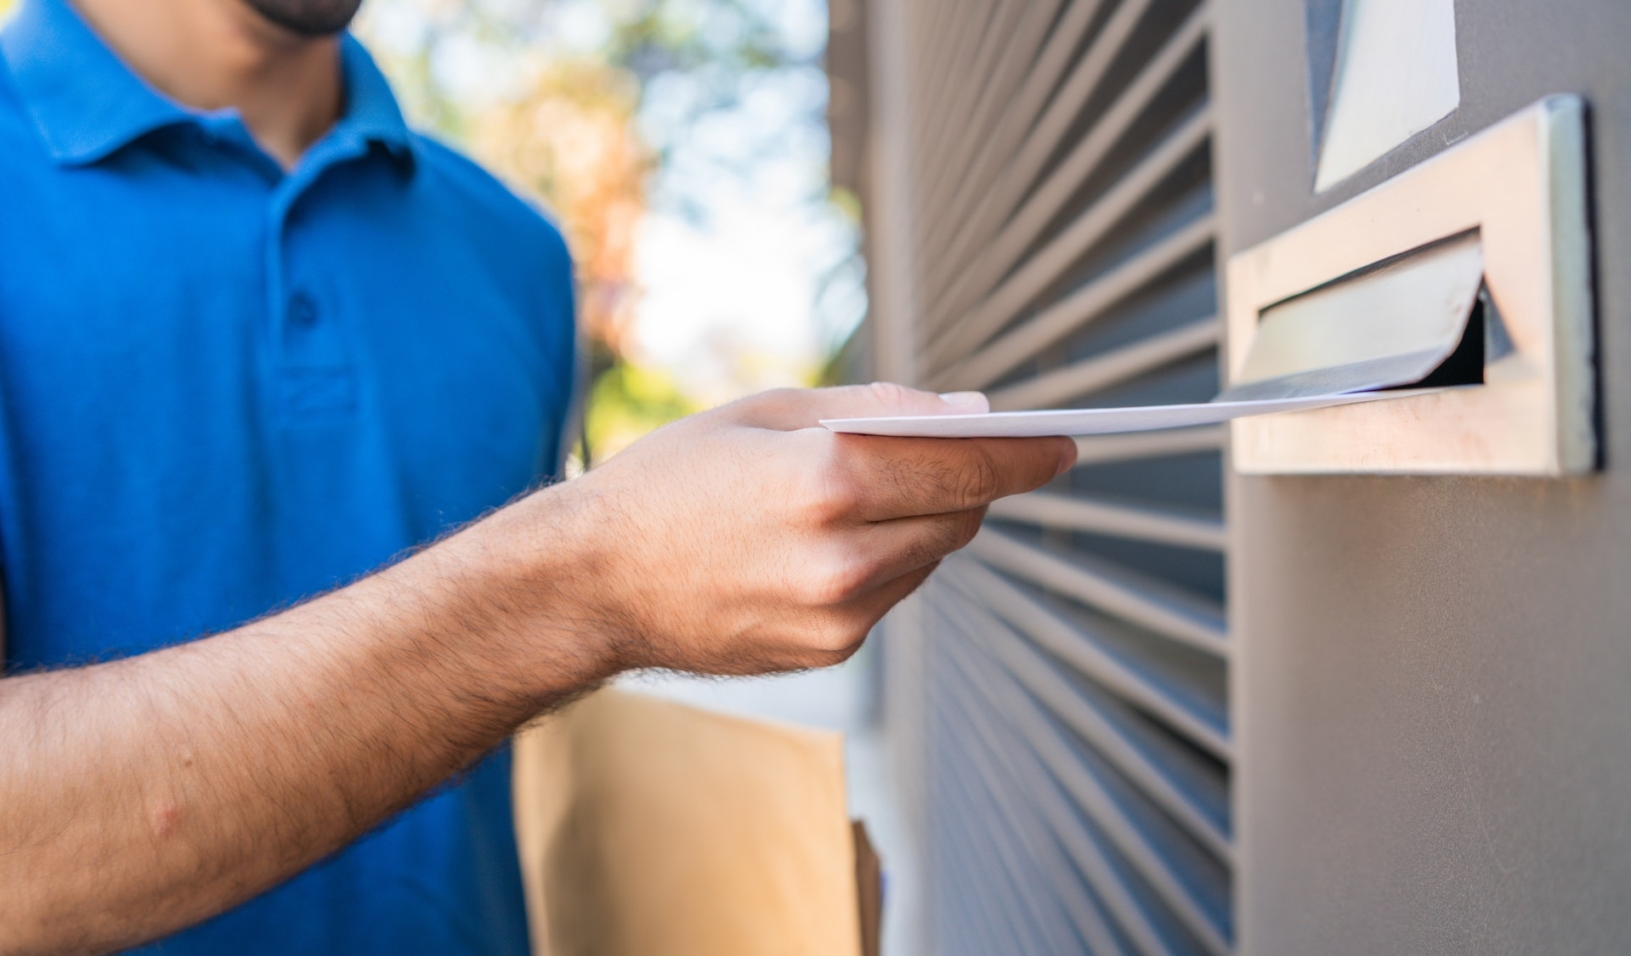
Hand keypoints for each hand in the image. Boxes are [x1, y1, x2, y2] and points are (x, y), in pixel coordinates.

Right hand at [556, 383, 1074, 674]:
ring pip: (932, 557)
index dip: (1027, 451)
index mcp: (828, 480)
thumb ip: (880, 410)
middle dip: (972, 479)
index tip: (1065, 442)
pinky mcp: (829, 649)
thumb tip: (974, 414)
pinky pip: (892, 593)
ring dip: (924, 520)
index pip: (969, 463)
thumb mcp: (768, 412)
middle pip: (962, 513)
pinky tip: (828, 541)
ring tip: (864, 493)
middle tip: (958, 449)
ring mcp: (838, 615)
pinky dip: (885, 561)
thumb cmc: (670, 481)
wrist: (594, 582)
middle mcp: (843, 557)